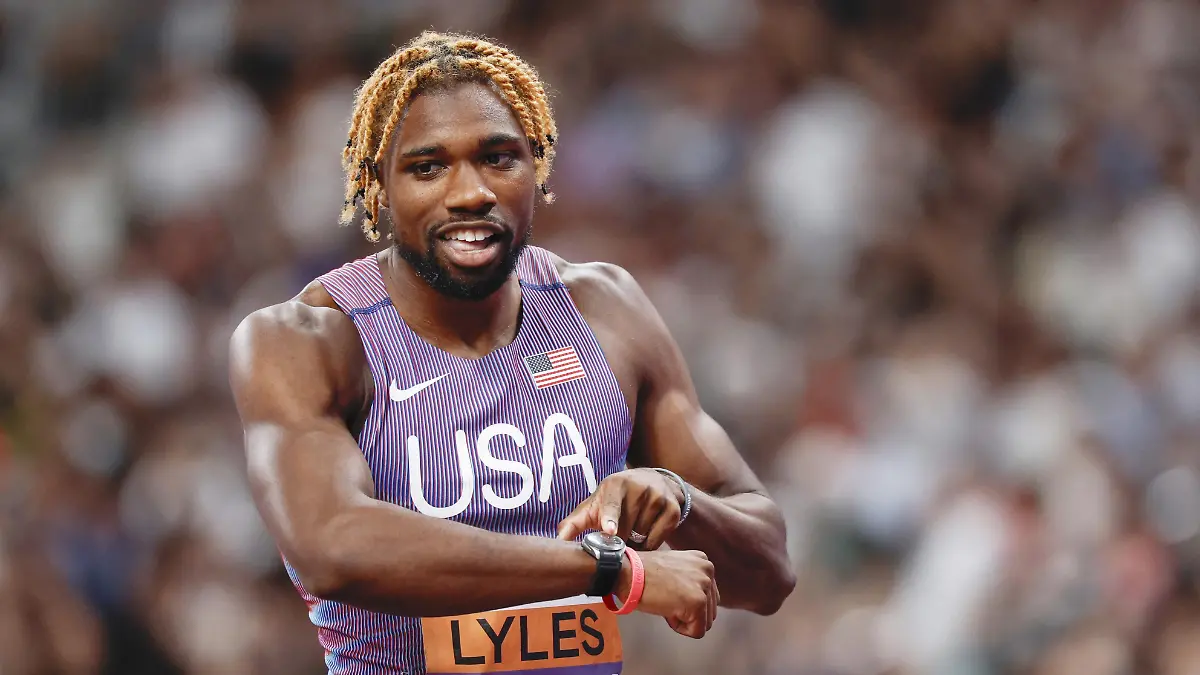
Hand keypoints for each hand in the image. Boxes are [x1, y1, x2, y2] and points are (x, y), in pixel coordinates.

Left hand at [557, 468, 682, 549]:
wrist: (655, 482)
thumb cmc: (616, 498)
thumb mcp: (595, 505)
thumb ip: (575, 522)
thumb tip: (559, 539)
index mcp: (615, 484)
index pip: (610, 504)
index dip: (609, 518)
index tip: (609, 530)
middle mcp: (638, 487)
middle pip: (625, 529)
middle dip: (618, 539)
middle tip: (616, 536)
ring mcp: (658, 497)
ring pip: (641, 536)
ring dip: (635, 541)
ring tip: (633, 528)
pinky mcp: (672, 509)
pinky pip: (657, 540)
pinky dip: (650, 543)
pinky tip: (646, 532)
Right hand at [614, 549, 717, 638]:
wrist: (629, 573)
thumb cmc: (643, 573)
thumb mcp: (675, 568)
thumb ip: (690, 580)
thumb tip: (694, 601)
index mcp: (703, 562)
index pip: (708, 596)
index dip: (686, 603)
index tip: (670, 594)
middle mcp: (708, 571)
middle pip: (709, 610)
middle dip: (687, 612)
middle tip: (667, 600)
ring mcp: (704, 586)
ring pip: (704, 622)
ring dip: (684, 619)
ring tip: (667, 604)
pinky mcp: (698, 602)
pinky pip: (697, 631)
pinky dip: (680, 628)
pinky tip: (667, 611)